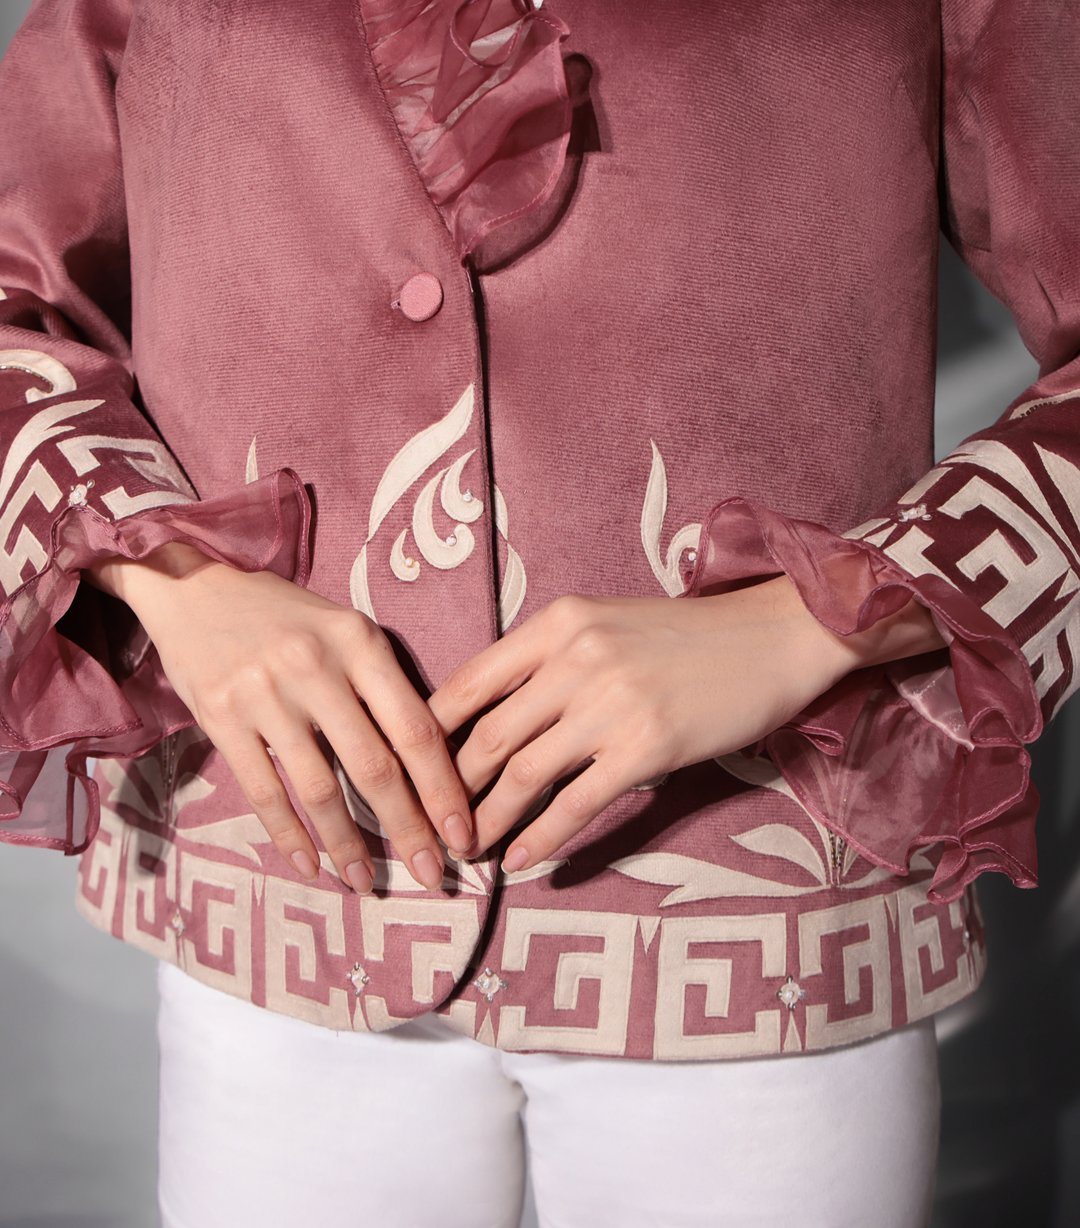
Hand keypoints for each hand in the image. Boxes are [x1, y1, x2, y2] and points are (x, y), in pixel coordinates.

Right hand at [84, 542, 473, 892]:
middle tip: (431, 876)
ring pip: (320, 788)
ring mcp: (266, 694)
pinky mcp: (221, 717)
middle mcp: (316, 667)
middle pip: (375, 767)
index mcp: (360, 643)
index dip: (443, 790)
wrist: (193, 588)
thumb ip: (384, 686)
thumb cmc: (286, 617)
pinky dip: (289, 835)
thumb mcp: (346, 630)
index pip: (415, 728)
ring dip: (348, 845)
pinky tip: (309, 864)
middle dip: (408, 830)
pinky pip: (264, 791)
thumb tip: (433, 765)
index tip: (463, 836)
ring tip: (365, 882)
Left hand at [427, 577, 947, 871]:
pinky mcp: (647, 748)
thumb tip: (492, 715)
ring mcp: (610, 704)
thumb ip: (548, 658)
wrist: (773, 637)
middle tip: (432, 828)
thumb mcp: (604, 624)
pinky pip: (575, 803)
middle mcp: (575, 659)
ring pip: (521, 774)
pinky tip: (524, 862)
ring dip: (488, 822)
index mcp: (557, 623)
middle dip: (450, 791)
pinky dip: (541, 838)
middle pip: (486, 737)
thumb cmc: (685, 636)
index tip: (410, 773)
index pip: (468, 683)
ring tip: (470, 851)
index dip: (429, 736)